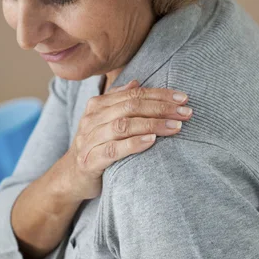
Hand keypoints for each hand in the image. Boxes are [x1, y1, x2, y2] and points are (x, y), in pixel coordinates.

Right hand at [64, 80, 191, 200]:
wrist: (72, 176)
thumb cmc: (96, 145)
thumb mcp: (105, 120)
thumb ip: (119, 100)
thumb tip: (137, 82)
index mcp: (98, 105)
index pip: (133, 94)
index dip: (159, 94)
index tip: (183, 99)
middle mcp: (92, 118)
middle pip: (130, 107)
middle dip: (161, 108)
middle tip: (186, 112)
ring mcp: (90, 139)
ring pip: (123, 125)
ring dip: (152, 124)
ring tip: (175, 127)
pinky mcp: (90, 160)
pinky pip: (113, 150)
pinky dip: (134, 143)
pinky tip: (152, 140)